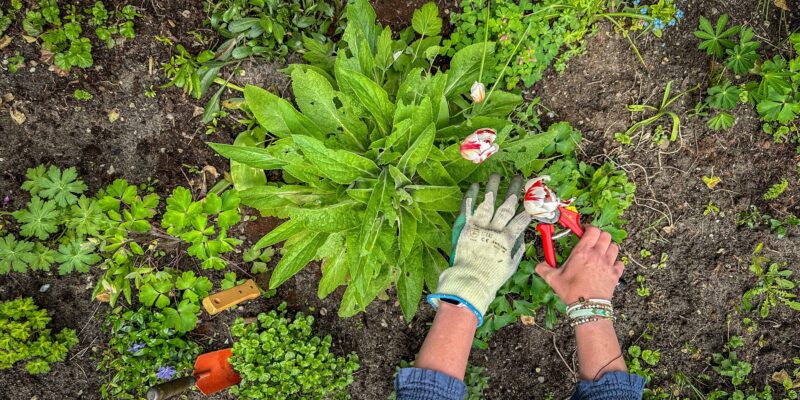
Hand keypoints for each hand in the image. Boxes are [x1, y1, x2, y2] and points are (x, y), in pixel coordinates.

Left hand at [430, 174, 530, 325]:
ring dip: (492, 189)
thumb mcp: (510, 266)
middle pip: (506, 207)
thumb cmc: (491, 277)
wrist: (469, 281)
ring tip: (496, 176)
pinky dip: (470, 197)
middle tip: (517, 178)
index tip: (534, 197)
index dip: (528, 207)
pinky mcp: (465, 229)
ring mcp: (478, 228)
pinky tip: (474, 186)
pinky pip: (468, 210)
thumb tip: (522, 237)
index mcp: (506, 240)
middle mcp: (494, 231)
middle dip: (513, 191)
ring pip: (487, 204)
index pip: (520, 220)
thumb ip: (517, 250)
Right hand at [535, 226, 623, 303]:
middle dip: (600, 236)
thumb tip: (539, 265)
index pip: (592, 230)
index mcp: (583, 252)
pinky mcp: (615, 274)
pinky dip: (615, 262)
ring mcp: (608, 264)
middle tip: (593, 241)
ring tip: (602, 252)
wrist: (587, 306)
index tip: (585, 231)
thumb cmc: (571, 291)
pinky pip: (619, 262)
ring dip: (609, 247)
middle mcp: (597, 255)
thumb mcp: (553, 279)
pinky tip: (609, 266)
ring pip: (614, 247)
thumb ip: (544, 269)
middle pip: (606, 235)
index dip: (589, 228)